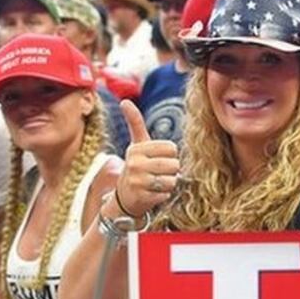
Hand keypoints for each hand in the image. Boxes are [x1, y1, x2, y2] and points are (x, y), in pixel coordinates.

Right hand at [115, 100, 179, 218]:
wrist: (124, 196)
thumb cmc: (137, 167)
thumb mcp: (136, 145)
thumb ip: (135, 123)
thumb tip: (125, 101)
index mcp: (137, 149)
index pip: (172, 148)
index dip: (170, 155)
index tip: (158, 158)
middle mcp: (135, 163)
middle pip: (174, 165)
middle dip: (172, 171)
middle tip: (158, 173)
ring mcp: (137, 181)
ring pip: (172, 180)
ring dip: (169, 184)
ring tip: (156, 183)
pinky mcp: (142, 197)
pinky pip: (167, 194)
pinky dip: (164, 195)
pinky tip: (152, 193)